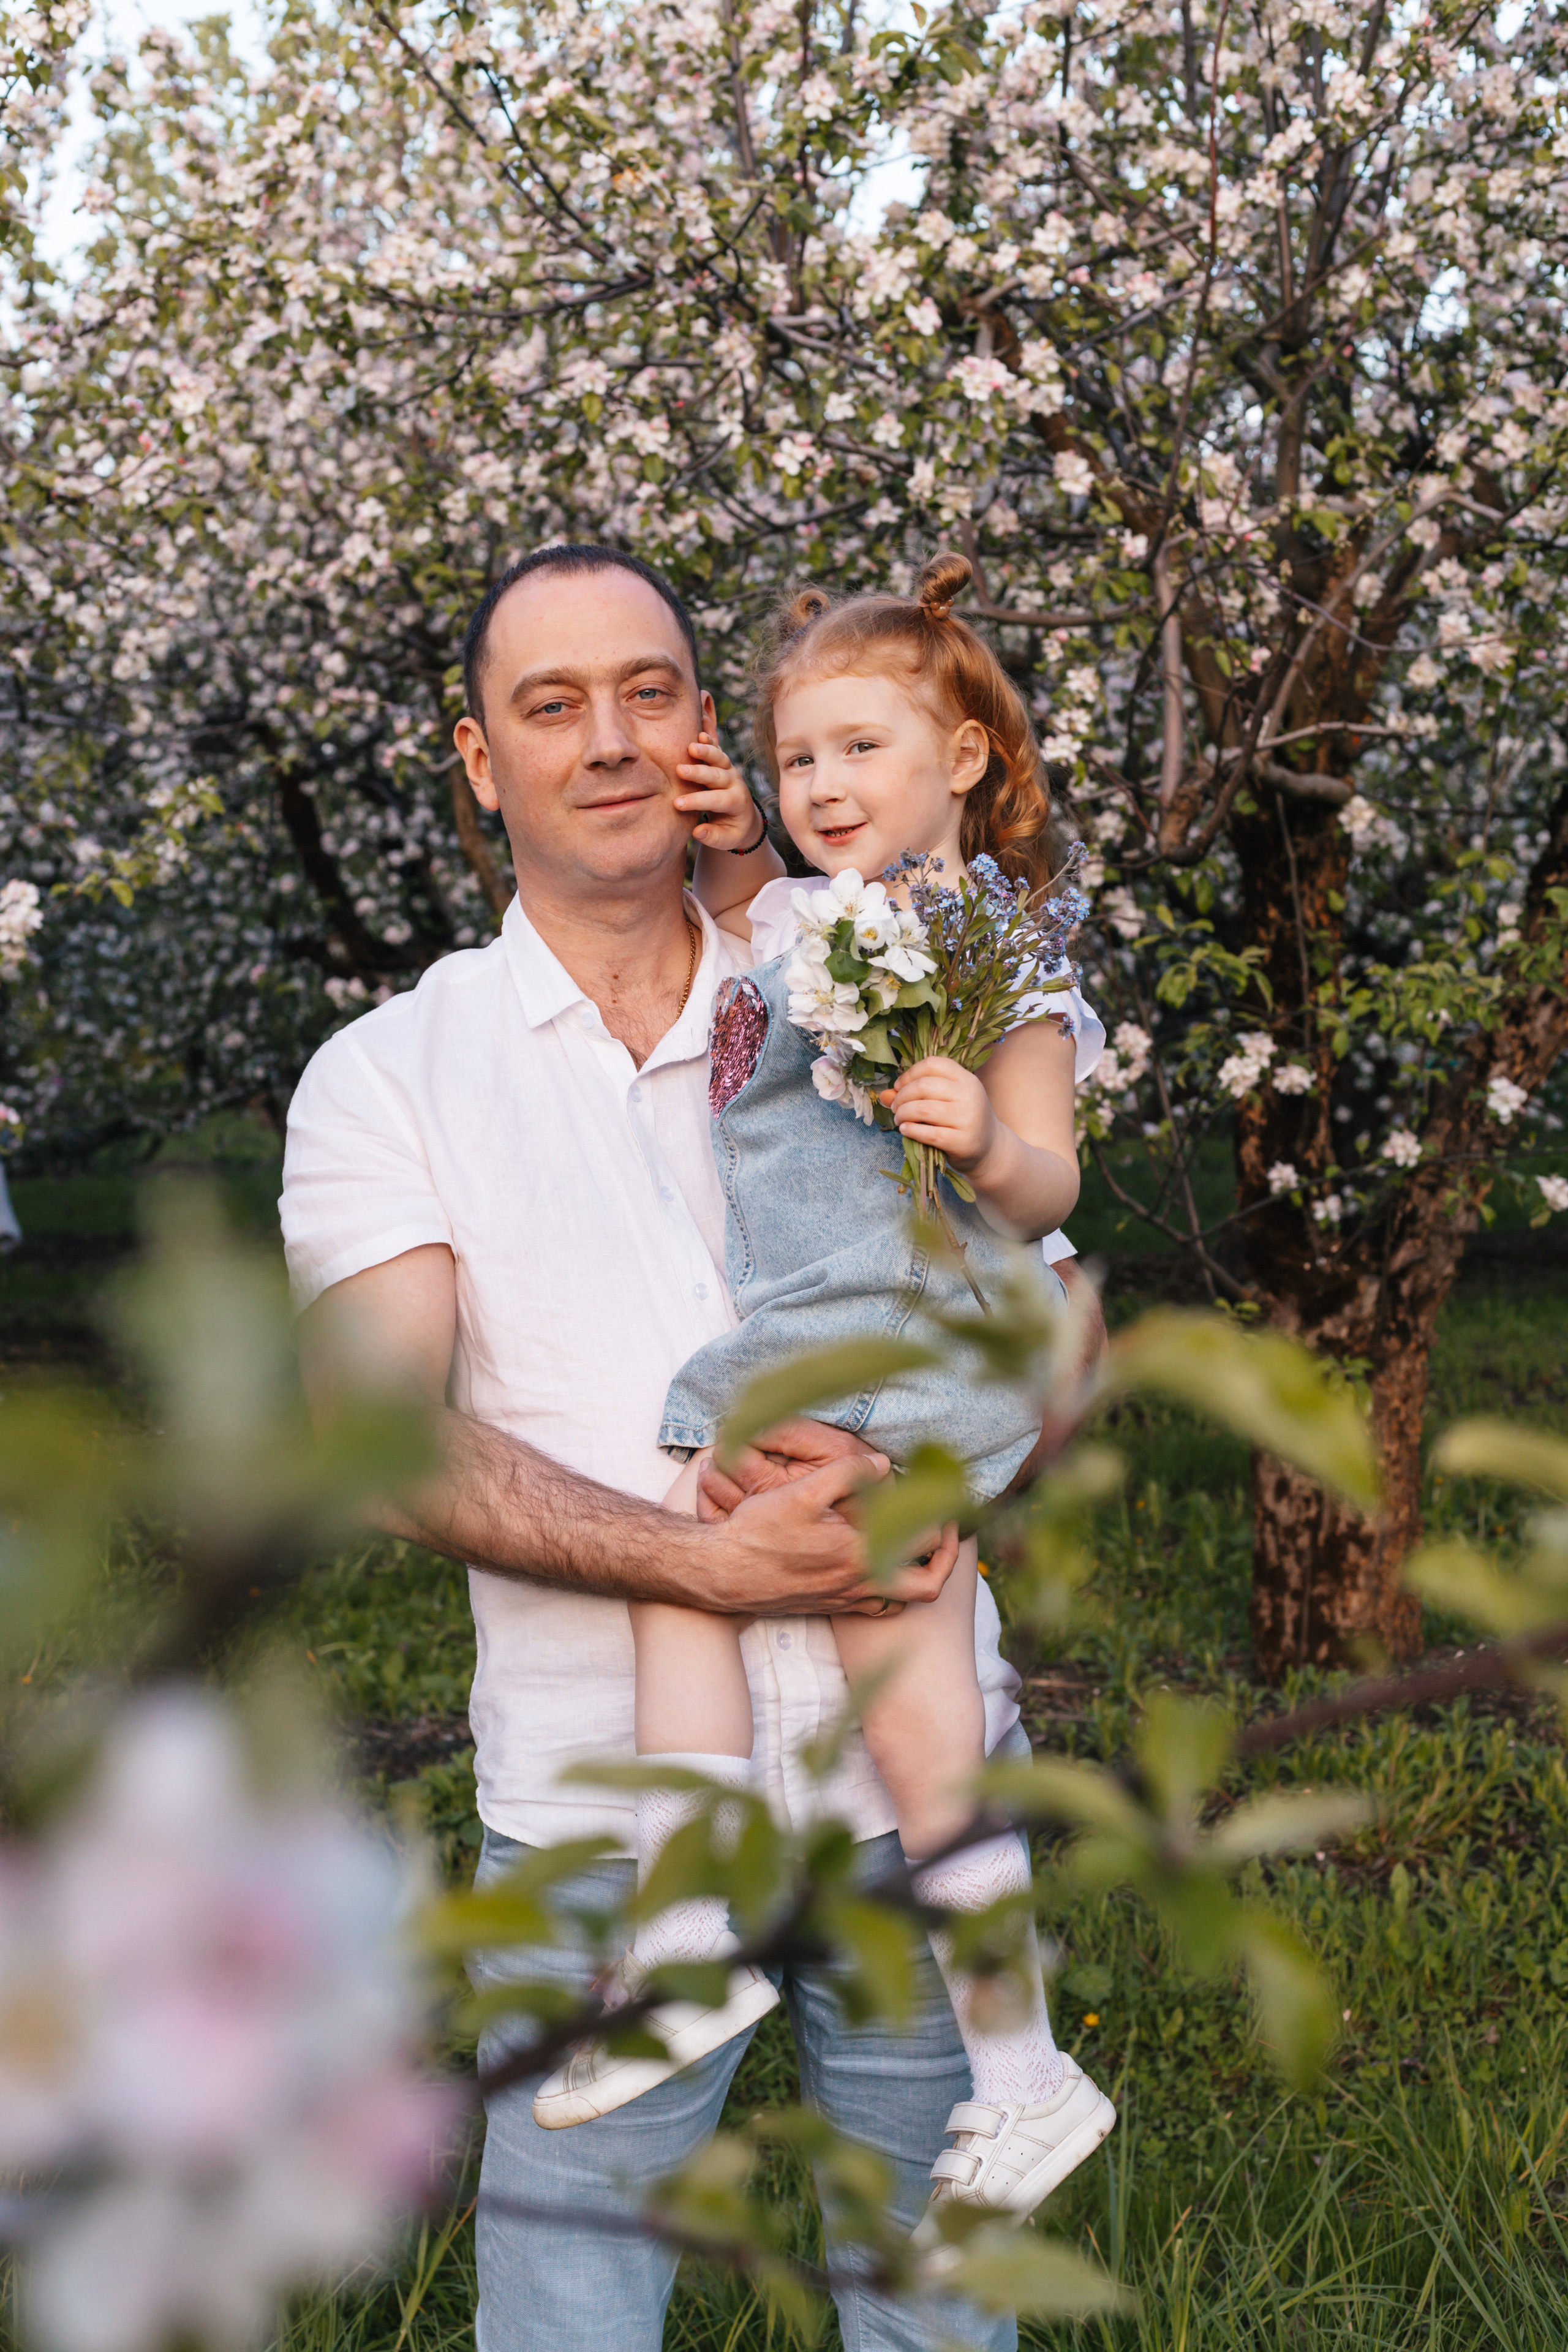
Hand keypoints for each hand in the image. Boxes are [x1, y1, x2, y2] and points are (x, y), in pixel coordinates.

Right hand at [674, 732, 764, 851]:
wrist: (744, 818)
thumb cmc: (732, 831)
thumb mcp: (727, 840)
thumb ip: (714, 837)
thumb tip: (697, 832)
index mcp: (737, 803)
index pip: (716, 800)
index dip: (697, 801)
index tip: (677, 804)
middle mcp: (735, 783)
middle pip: (717, 775)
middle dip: (699, 772)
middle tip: (680, 770)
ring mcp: (730, 770)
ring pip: (720, 758)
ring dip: (706, 750)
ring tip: (691, 746)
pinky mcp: (724, 763)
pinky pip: (717, 748)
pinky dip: (710, 738)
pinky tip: (700, 729)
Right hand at [697, 1419, 959, 1615]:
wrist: (721, 1574)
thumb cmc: (758, 1532)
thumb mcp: (801, 1492)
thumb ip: (848, 1473)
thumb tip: (883, 1465)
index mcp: (861, 1556)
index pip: (927, 1545)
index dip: (943, 1522)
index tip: (940, 1501)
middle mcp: (860, 1585)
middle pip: (927, 1585)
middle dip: (945, 1558)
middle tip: (942, 1529)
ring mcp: (846, 1601)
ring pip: (902, 1598)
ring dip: (916, 1573)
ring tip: (913, 1543)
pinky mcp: (830, 1607)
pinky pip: (876, 1605)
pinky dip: (887, 1585)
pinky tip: (875, 1559)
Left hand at [878, 1056, 995, 1170]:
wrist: (990, 1148)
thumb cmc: (962, 1119)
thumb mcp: (946, 1101)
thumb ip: (915, 1094)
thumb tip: (883, 1095)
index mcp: (966, 1079)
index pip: (932, 1064)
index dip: (909, 1073)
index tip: (899, 1086)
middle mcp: (969, 1095)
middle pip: (923, 1086)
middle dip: (901, 1096)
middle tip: (895, 1107)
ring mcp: (967, 1118)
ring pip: (922, 1109)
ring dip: (902, 1114)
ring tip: (899, 1120)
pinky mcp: (962, 1141)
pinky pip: (927, 1133)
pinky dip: (911, 1131)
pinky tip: (905, 1130)